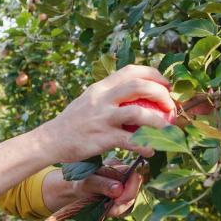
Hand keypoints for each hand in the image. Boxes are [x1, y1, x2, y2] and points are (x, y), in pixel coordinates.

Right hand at [38, 65, 175, 162]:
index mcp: (100, 87)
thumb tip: (134, 94)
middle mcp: (102, 98)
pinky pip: (131, 141)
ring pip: (138, 113)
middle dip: (160, 94)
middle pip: (138, 86)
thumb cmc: (73, 123)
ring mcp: (102, 118)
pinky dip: (146, 145)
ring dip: (158, 121)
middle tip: (169, 105)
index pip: (131, 70)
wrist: (51, 140)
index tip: (165, 84)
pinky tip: (151, 150)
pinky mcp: (102, 138)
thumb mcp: (89, 100)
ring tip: (167, 128)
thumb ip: (108, 95)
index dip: (153, 74)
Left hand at [72, 159, 143, 216]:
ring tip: (104, 207)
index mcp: (116, 166)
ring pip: (132, 201)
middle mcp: (124, 176)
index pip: (134, 176)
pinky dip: (118, 212)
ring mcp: (126, 188)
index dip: (130, 190)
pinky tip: (107, 209)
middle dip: (124, 202)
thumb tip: (119, 188)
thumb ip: (102, 184)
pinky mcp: (124, 199)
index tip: (117, 201)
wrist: (78, 191)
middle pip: (136, 190)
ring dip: (119, 209)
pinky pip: (127, 209)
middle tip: (109, 207)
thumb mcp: (87, 182)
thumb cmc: (82, 182)